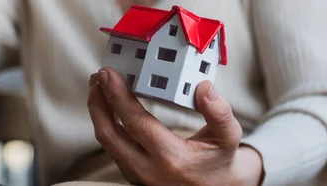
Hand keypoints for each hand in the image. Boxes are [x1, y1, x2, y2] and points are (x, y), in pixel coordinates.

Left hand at [87, 67, 262, 185]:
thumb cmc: (219, 161)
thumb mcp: (228, 137)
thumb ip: (219, 112)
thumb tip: (203, 88)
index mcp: (171, 157)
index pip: (135, 122)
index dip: (118, 96)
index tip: (108, 73)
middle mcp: (148, 169)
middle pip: (109, 134)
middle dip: (98, 102)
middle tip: (98, 77)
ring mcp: (137, 175)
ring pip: (107, 142)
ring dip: (99, 112)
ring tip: (99, 86)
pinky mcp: (133, 175)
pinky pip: (113, 148)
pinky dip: (107, 124)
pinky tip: (110, 107)